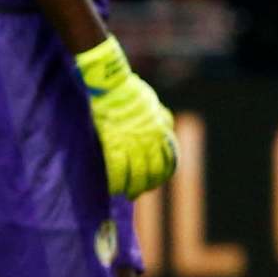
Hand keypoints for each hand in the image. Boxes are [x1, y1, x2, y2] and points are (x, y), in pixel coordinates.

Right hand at [74, 36, 177, 197]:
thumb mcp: (151, 103)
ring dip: (131, 187)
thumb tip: (166, 125)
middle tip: (135, 192)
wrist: (110, 84)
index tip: (152, 183)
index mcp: (160, 132)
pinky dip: (115, 182)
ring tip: (124, 192)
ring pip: (136, 174)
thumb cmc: (128, 92)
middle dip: (144, 185)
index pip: (167, 162)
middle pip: (152, 172)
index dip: (160, 176)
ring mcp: (132, 142)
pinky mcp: (114, 143)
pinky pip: (117, 170)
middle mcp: (150, 140)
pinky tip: (111, 188)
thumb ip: (160, 116)